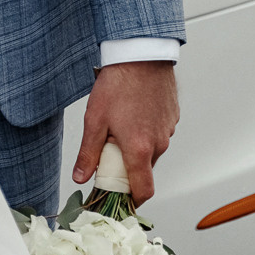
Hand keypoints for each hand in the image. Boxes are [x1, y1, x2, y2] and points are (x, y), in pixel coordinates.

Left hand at [73, 61, 179, 204]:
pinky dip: (146, 129)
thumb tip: (81, 177)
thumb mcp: (95, 119)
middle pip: (144, 169)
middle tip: (109, 148)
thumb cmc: (118, 83)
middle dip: (127, 165)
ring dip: (136, 145)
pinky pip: (158, 132)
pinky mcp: (172, 116)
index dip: (132, 200)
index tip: (119, 197)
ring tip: (119, 122)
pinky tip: (132, 111)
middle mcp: (159, 143)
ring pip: (152, 149)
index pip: (143, 190)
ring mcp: (168, 130)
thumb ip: (88, 153)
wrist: (140, 54)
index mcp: (140, 149)